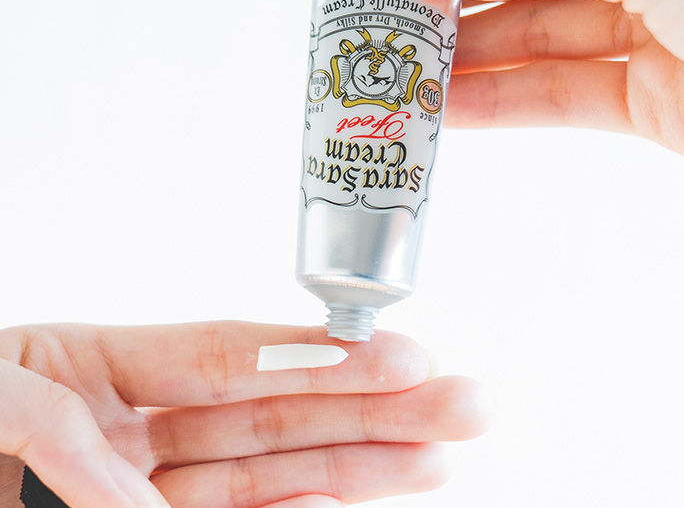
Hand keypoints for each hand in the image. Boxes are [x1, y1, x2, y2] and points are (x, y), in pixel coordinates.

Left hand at [0, 322, 486, 506]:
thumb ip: (60, 435)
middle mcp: (140, 429)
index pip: (226, 358)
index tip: (393, 354)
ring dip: (366, 464)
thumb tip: (133, 504)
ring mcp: (149, 489)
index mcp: (100, 370)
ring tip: (440, 454)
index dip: (312, 353)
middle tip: (460, 397)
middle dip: (375, 404)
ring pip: (278, 475)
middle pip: (277, 412)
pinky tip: (369, 499)